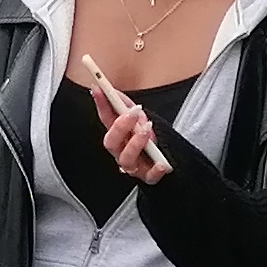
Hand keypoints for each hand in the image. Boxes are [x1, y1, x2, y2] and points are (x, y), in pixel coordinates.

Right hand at [79, 51, 171, 183]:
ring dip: (135, 143)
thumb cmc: (149, 141)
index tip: (99, 89)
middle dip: (120, 126)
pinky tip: (162, 164)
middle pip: (111, 142)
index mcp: (117, 136)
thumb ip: (128, 106)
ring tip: (146, 129)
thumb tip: (115, 91)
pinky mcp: (148, 176)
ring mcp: (133, 166)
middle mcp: (121, 152)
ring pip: (126, 159)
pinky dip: (156, 170)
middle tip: (132, 112)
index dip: (101, 105)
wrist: (167, 162)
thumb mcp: (140, 119)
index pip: (105, 119)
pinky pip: (150, 176)